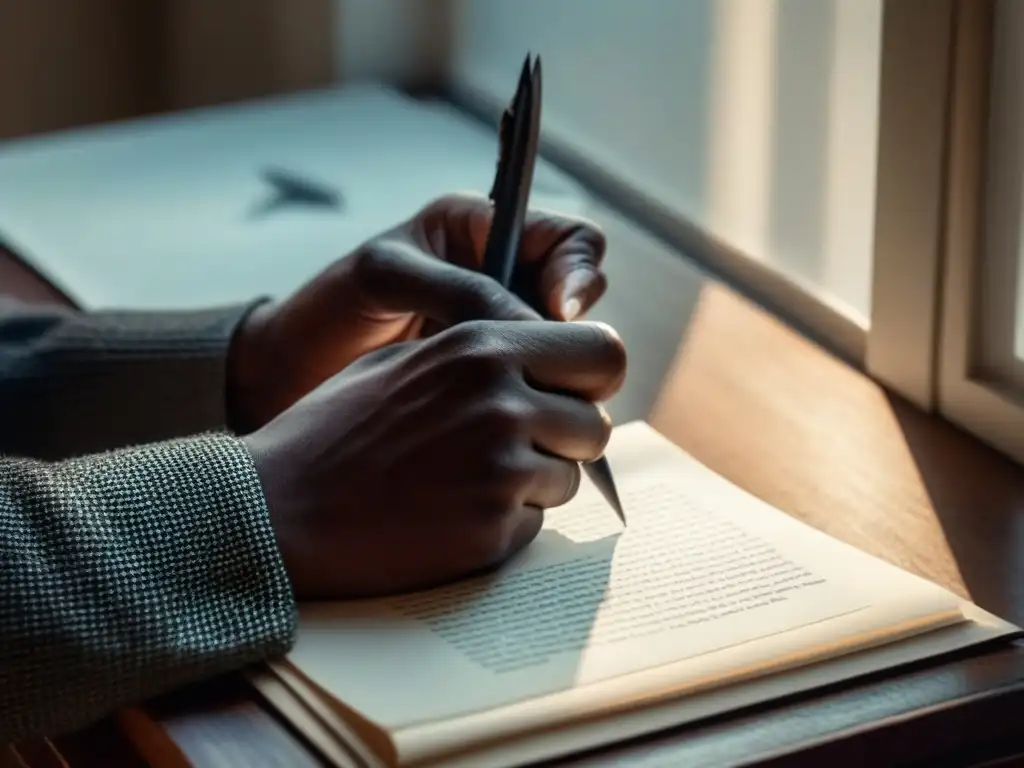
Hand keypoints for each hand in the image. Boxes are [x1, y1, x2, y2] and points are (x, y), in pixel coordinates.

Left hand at [228, 193, 607, 431]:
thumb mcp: (389, 278)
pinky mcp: (491, 384)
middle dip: (572, 337)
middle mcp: (503, 281)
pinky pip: (537, 391)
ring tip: (519, 397)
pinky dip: (534, 406)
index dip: (580, 273)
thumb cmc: (329, 309)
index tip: (560, 310)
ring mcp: (499, 336)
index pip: (570, 241)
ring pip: (565, 355)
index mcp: (481, 233)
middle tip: (541, 366)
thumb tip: (543, 323)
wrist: (291, 372)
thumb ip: (463, 290)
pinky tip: (508, 423)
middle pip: (581, 304)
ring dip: (555, 377)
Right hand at [243, 318, 625, 599]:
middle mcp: (502, 402)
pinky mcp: (491, 531)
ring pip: (569, 477)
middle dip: (568, 436)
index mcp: (482, 347)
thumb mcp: (406, 362)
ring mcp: (500, 469)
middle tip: (520, 446)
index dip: (592, 376)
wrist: (278, 509)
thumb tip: (548, 364)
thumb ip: (484, 354)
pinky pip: (535, 524)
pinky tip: (448, 515)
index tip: (571, 391)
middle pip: (596, 423)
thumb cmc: (333, 430)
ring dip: (534, 483)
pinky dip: (504, 523)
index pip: (602, 351)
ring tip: (464, 481)